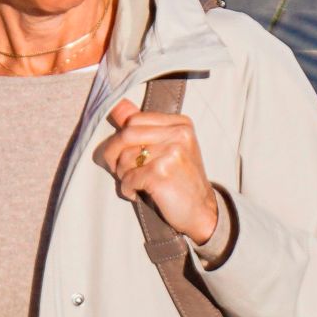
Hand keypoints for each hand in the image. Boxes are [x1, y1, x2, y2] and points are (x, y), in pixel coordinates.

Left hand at [98, 100, 221, 245]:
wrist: (202, 211)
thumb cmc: (182, 180)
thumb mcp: (171, 147)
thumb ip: (144, 127)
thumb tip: (117, 106)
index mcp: (180, 124)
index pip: (135, 119)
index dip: (120, 137)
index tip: (120, 152)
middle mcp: (178, 134)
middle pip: (126, 135)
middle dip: (113, 154)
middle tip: (117, 169)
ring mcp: (171, 153)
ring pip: (125, 157)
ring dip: (123, 174)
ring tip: (134, 183)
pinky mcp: (161, 173)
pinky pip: (129, 177)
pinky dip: (127, 188)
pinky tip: (136, 193)